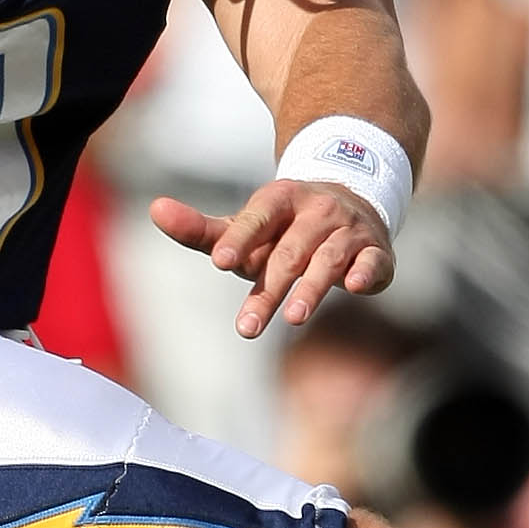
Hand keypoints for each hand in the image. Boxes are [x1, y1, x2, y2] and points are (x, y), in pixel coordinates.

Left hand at [150, 180, 393, 338]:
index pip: (256, 218)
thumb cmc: (285, 227)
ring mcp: (347, 231)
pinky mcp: (374, 251)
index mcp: (279, 199)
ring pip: (328, 259)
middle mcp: (315, 212)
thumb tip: (155, 210)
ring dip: (313, 288)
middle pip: (289, 252)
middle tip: (247, 328)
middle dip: (269, 289)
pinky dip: (366, 272)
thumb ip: (202, 228)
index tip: (220, 261)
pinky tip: (355, 288)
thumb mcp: (246, 226)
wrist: (352, 202)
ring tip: (294, 317)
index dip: (240, 238)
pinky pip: (372, 261)